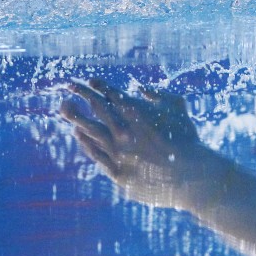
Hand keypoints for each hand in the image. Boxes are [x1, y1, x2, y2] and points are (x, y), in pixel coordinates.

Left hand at [60, 79, 209, 206]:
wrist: (190, 174)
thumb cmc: (187, 138)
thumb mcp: (177, 107)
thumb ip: (158, 95)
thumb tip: (141, 89)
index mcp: (136, 112)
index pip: (110, 94)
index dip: (98, 86)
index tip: (89, 81)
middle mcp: (122, 130)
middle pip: (95, 108)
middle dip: (80, 94)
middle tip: (69, 86)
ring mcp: (117, 151)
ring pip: (89, 131)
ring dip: (75, 117)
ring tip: (65, 107)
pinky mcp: (116, 171)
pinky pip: (95, 153)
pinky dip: (85, 141)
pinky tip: (79, 133)